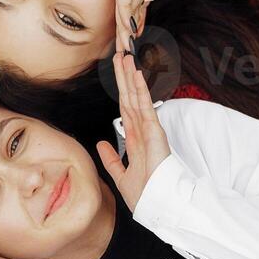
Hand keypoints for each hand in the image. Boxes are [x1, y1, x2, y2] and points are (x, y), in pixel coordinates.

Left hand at [95, 53, 171, 210]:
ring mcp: (149, 128)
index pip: (125, 107)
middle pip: (129, 97)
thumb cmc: (145, 194)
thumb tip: (101, 144)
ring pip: (136, 96)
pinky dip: (139, 88)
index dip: (121, 89)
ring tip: (126, 55)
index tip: (117, 71)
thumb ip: (111, 159)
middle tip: (120, 53)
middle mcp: (142, 130)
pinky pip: (144, 105)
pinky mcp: (154, 131)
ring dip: (130, 75)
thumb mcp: (120, 175)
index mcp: (135, 138)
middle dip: (124, 75)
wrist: (157, 205)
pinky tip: (136, 73)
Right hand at [106, 0, 168, 51]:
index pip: (137, 1)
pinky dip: (126, 7)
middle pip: (136, 10)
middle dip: (130, 35)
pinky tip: (124, 22)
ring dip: (128, 29)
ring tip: (124, 50)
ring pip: (133, 4)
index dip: (132, 23)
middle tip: (126, 57)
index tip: (128, 41)